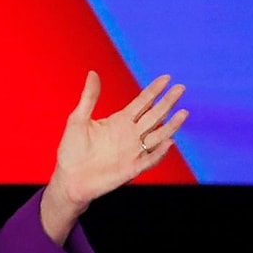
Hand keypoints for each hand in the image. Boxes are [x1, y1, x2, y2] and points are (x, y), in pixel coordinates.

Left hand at [40, 72, 187, 243]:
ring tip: (183, 113)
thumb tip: (93, 73)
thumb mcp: (78, 119)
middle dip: (168, 102)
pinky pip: (150, 159)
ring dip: (171, 126)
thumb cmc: (72, 150)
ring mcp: (133, 151)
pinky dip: (159, 152)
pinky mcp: (132, 168)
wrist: (69, 179)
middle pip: (155, 115)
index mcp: (120, 121)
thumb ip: (89, 97)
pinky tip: (169, 142)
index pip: (142, 103)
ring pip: (158, 136)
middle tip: (181, 88)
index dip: (154, 91)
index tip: (166, 78)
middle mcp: (131, 134)